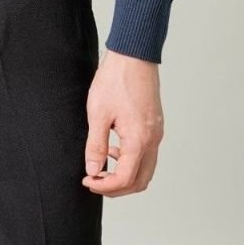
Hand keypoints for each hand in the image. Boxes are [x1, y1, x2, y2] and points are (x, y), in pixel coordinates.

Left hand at [82, 49, 163, 195]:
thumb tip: (93, 168)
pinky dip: (131, 161)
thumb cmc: (115, 81)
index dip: (104, 186)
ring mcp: (157, 134)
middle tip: (94, 182)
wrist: (134, 56)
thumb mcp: (98, 114)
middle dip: (116, 188)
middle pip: (140, 181)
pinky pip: (147, 154)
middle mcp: (153, 141)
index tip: (87, 180)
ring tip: (101, 166)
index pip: (125, 179)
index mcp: (139, 140)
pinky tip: (113, 149)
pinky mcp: (155, 126)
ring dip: (125, 175)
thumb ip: (96, 145)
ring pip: (145, 170)